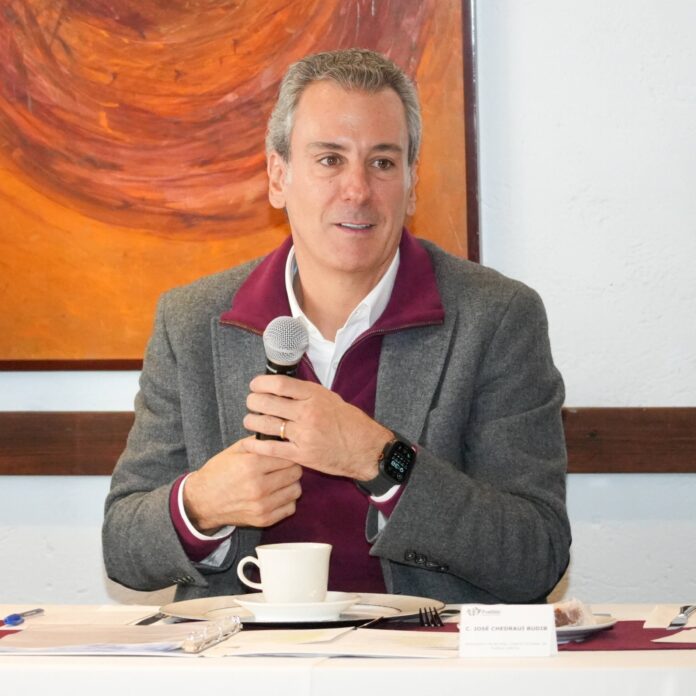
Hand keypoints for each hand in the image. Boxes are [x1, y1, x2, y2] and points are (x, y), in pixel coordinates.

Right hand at [183, 437, 301, 532]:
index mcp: (252, 465)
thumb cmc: (218, 472)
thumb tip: (280, 434)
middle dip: (291, 467)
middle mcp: (258, 486)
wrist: (202, 501)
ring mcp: (262, 505)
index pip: (288, 456)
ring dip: (291, 484)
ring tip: (280, 481)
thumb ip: (258, 441)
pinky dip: (287, 501)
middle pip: (295, 472)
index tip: (285, 454)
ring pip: (296, 490)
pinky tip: (277, 495)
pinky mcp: (264, 520)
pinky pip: (291, 508)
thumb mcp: (235, 450)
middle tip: (283, 467)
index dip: (288, 453)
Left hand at [243, 375, 392, 480]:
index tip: (255, 385)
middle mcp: (308, 413)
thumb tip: (282, 388)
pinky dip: (256, 445)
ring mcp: (304, 434)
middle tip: (250, 403)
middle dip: (253, 402)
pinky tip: (249, 442)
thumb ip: (306, 394)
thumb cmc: (349, 422)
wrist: (366, 449)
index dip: (261, 383)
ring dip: (252, 422)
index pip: (279, 384)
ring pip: (267, 425)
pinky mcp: (302, 454)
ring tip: (250, 421)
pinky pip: (272, 449)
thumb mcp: (330, 398)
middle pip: (268, 403)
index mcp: (315, 395)